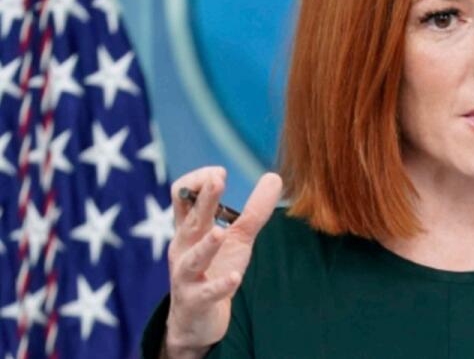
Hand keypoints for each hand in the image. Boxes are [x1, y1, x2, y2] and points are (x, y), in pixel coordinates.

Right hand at [163, 168, 281, 358]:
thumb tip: (274, 176)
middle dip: (204, 199)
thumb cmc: (215, 268)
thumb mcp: (238, 237)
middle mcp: (183, 248)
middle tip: (218, 178)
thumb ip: (254, 210)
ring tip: (220, 233)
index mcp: (190, 229)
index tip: (219, 172)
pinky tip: (235, 278)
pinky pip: (206, 292)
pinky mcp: (195, 300)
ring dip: (206, 245)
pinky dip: (220, 285)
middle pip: (191, 220)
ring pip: (193, 258)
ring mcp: (186, 276)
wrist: (197, 318)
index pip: (181, 196)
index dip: (197, 181)